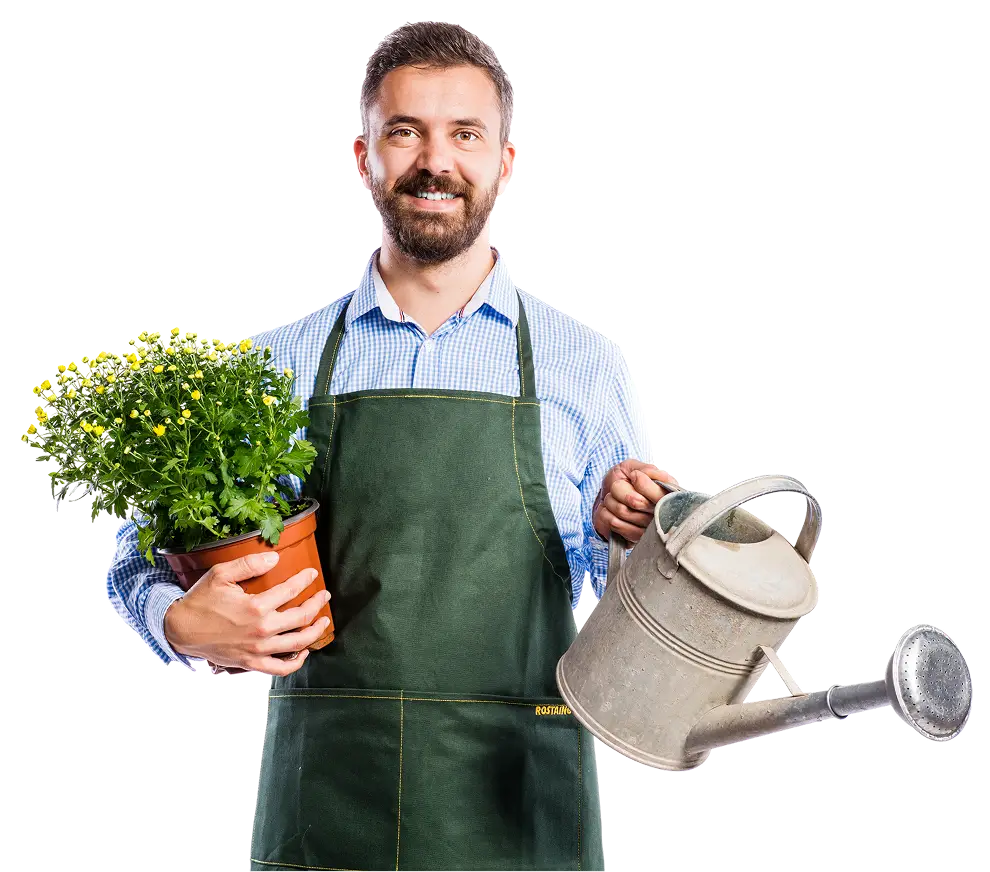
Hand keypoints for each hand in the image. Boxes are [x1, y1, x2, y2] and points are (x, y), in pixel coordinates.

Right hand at [163, 552, 331, 676]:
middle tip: (324, 595)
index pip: (291, 590)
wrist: (181, 630)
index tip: (312, 575)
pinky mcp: (252, 663)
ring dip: (315, 631)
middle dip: (317, 604)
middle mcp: (261, 630)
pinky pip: (282, 668)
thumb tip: (275, 557)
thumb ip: (249, 564)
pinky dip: (297, 661)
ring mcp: (258, 650)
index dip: (305, 580)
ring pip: (298, 643)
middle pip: (301, 617)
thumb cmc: (200, 601)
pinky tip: (304, 650)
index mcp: (256, 606)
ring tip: (323, 621)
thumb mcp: (221, 574)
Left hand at [593, 459, 679, 545]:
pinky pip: (615, 523)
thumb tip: (650, 476)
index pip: (659, 494)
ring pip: (623, 511)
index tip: (633, 476)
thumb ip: (646, 470)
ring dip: (611, 501)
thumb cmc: (623, 480)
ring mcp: (649, 528)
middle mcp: (662, 513)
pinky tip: (611, 511)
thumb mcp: (633, 467)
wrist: (605, 496)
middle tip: (619, 486)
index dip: (642, 484)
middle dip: (621, 490)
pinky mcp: (635, 538)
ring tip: (614, 499)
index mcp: (668, 493)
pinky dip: (606, 513)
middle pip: (637, 502)